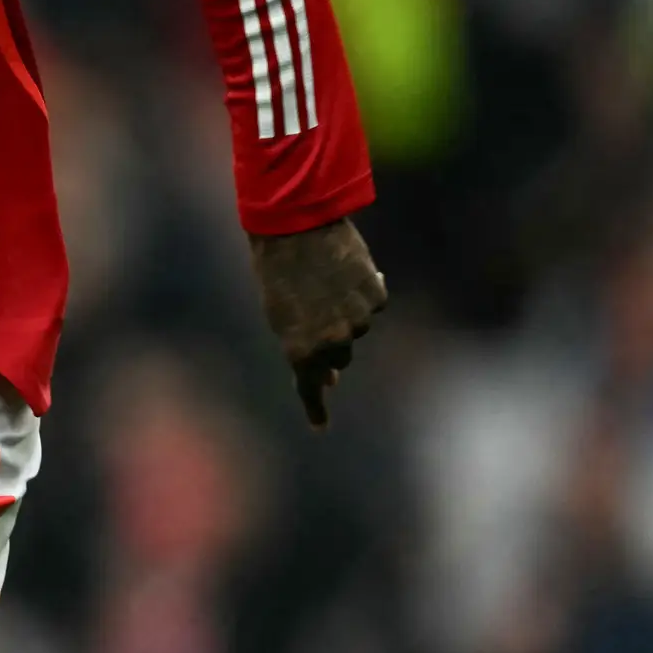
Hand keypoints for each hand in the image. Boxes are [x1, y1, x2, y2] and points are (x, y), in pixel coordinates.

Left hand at [250, 218, 388, 428]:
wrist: (295, 225)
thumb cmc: (277, 270)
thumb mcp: (280, 315)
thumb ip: (304, 345)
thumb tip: (335, 375)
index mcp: (300, 349)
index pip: (310, 387)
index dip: (315, 408)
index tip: (320, 427)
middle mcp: (332, 341)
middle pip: (339, 357)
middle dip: (330, 343)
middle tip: (317, 315)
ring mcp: (358, 320)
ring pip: (357, 329)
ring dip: (346, 313)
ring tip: (325, 283)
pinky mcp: (376, 297)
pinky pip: (372, 303)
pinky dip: (363, 292)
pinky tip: (347, 272)